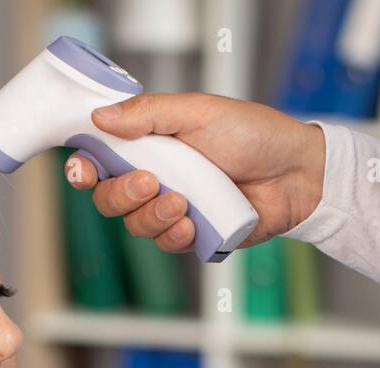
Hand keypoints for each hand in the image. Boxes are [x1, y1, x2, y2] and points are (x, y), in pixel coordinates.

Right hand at [64, 92, 326, 254]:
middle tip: (150, 182)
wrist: (296, 172)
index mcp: (150, 145)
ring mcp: (172, 209)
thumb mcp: (199, 112)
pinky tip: (192, 223)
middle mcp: (155, 178)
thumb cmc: (253, 135)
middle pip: (109, 199)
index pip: (100, 160)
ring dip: (153, 216)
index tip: (84, 170)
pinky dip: (174, 235)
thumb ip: (149, 113)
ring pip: (135, 225)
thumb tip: (101, 116)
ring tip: (183, 203)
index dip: (83, 168)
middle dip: (122, 195)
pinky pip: (166, 244)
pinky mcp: (193, 235)